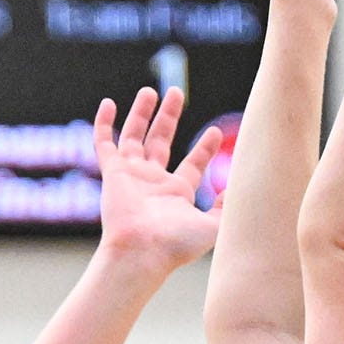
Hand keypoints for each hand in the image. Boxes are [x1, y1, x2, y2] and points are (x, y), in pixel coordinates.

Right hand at [94, 90, 225, 273]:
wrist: (142, 252)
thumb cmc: (176, 244)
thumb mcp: (214, 226)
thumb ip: (227, 207)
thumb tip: (239, 190)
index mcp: (177, 194)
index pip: (192, 165)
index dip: (205, 149)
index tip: (216, 133)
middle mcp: (153, 182)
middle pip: (161, 142)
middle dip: (169, 118)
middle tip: (176, 93)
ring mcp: (131, 176)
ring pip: (135, 137)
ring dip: (142, 113)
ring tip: (151, 91)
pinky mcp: (113, 174)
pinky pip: (104, 144)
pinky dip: (104, 124)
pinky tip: (109, 103)